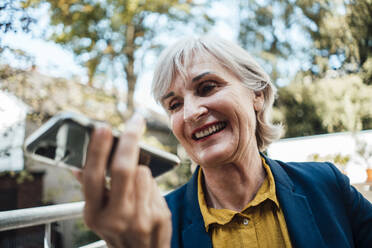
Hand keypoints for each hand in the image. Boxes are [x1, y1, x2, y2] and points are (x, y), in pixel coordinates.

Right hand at [74, 114, 171, 247]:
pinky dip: (148, 184)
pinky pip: (154, 184)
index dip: (97, 150)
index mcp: (95, 214)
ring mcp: (141, 218)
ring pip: (143, 171)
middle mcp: (117, 217)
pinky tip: (145, 196)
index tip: (103, 127)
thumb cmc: (117, 231)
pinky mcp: (160, 216)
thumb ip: (92, 191)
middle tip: (136, 120)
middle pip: (124, 168)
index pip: (93, 177)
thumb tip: (77, 168)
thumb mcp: (98, 217)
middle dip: (131, 139)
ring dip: (139, 169)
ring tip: (134, 184)